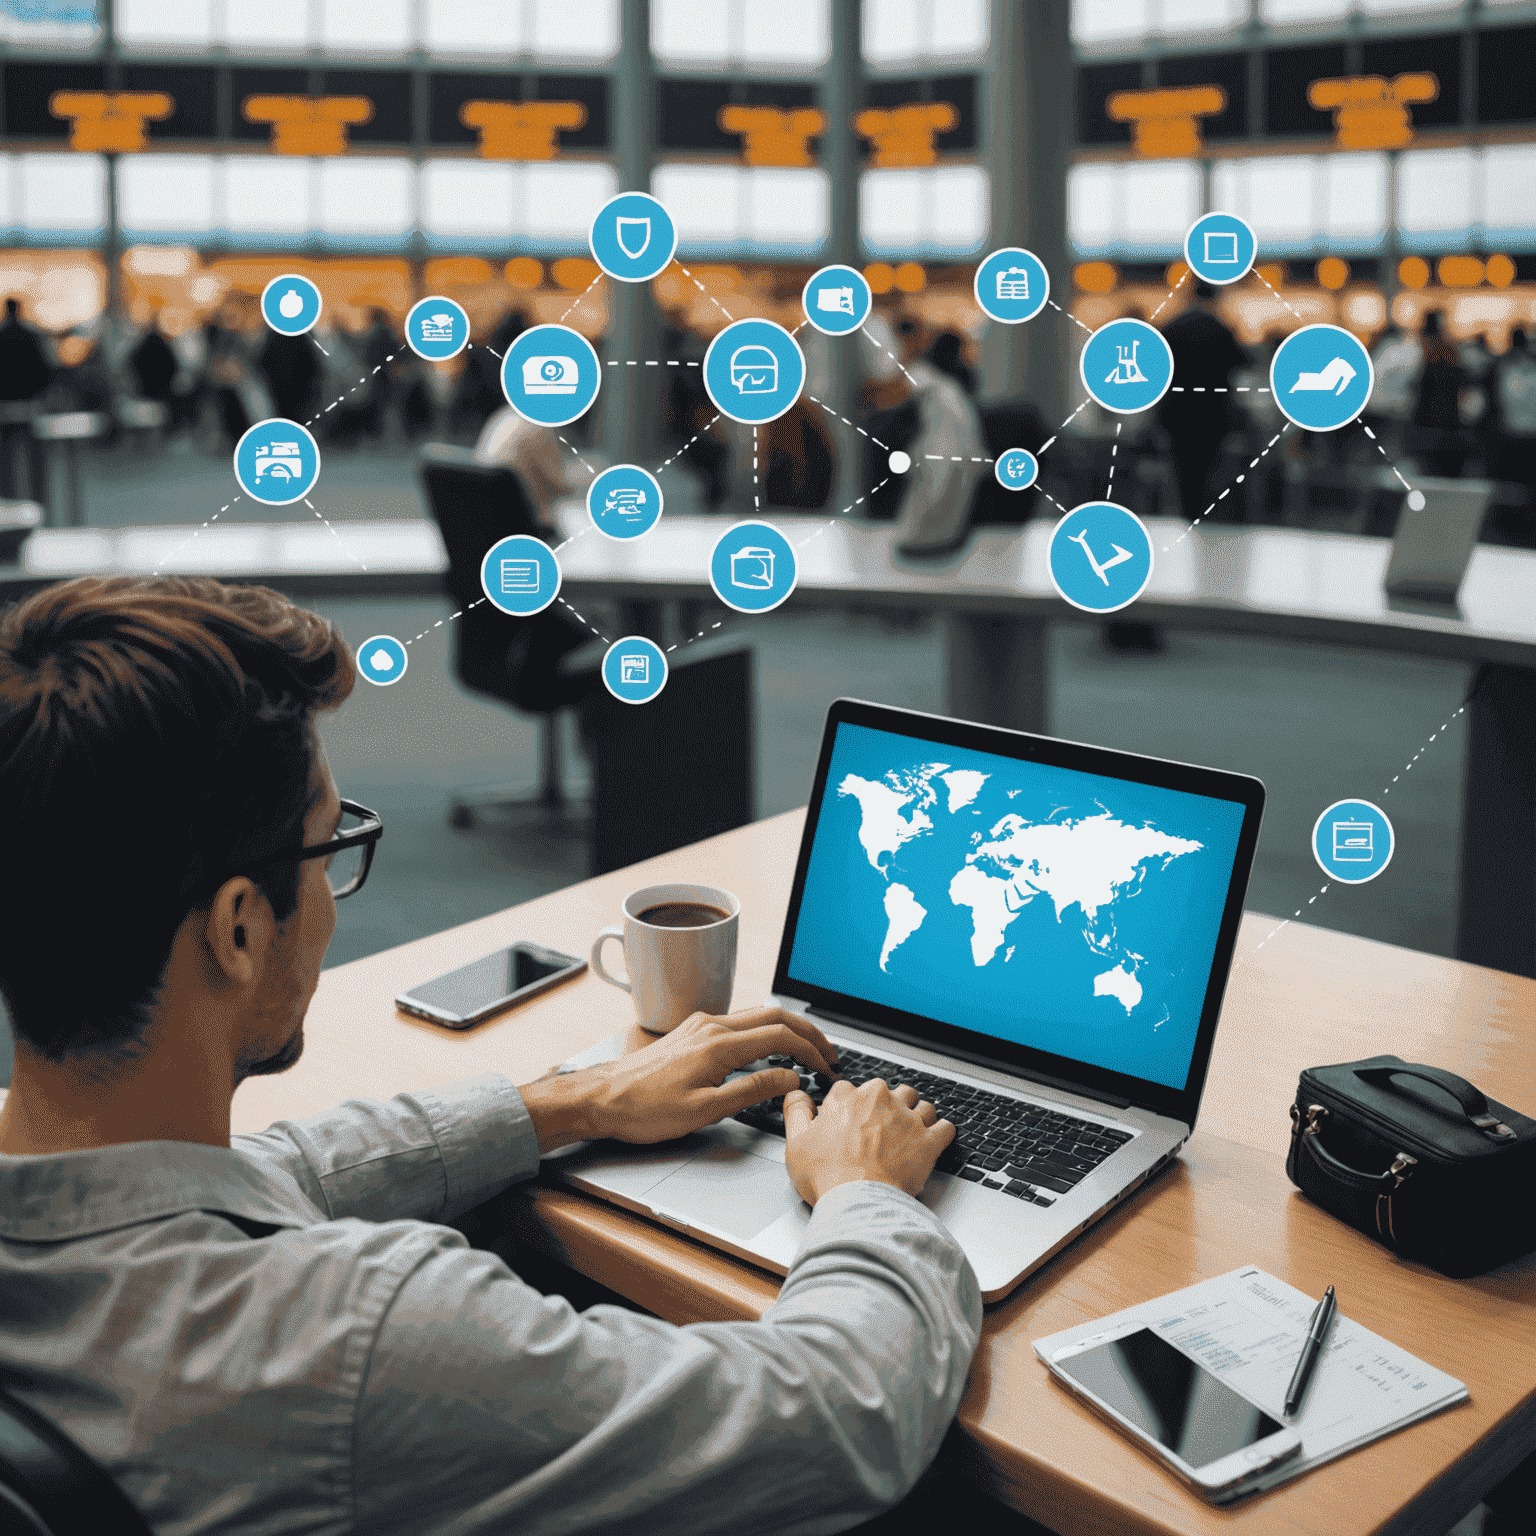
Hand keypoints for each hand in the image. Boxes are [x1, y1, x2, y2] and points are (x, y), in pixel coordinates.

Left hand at [527, 1006, 838, 1150]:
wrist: (602, 1098)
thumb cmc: (646, 1110)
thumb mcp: (705, 1110)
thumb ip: (752, 1090)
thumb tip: (790, 1078)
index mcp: (719, 1044)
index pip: (781, 1036)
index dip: (811, 1050)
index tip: (827, 1067)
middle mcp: (711, 1025)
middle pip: (774, 1016)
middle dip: (808, 1032)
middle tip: (828, 1054)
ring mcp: (700, 1024)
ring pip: (757, 1015)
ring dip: (787, 1029)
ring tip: (806, 1050)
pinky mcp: (692, 1031)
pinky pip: (738, 1021)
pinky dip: (764, 1030)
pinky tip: (768, 1047)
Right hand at [783, 1079, 952, 1204]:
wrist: (859, 1201)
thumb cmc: (828, 1175)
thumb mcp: (796, 1142)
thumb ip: (795, 1112)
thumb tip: (796, 1095)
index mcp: (848, 1097)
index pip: (850, 1091)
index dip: (848, 1108)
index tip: (849, 1124)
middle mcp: (880, 1100)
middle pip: (888, 1092)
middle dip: (885, 1107)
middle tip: (878, 1130)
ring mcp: (907, 1118)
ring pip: (919, 1105)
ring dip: (916, 1116)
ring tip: (909, 1132)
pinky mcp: (928, 1141)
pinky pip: (945, 1128)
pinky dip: (941, 1132)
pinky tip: (935, 1139)